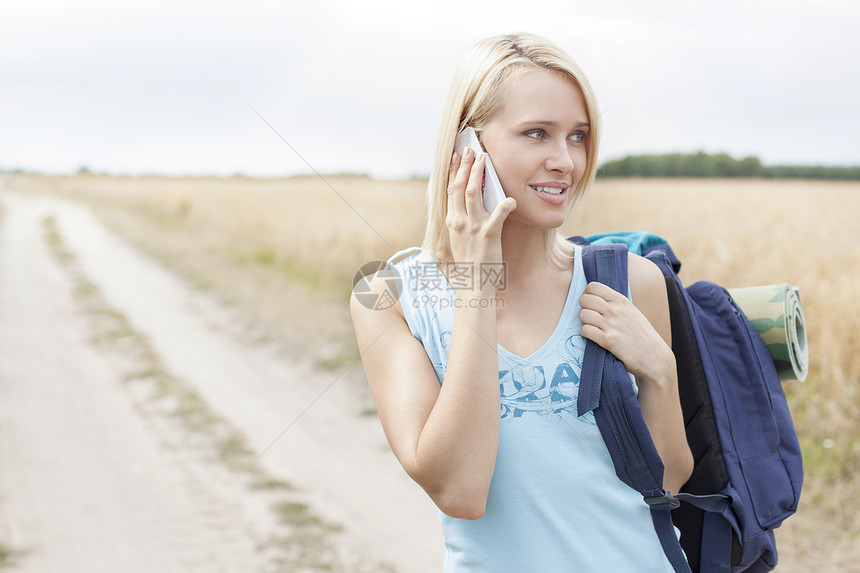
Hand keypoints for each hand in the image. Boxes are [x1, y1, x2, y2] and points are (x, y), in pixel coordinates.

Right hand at [445, 148, 515, 287]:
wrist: (472, 284)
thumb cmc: (469, 263)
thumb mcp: (458, 239)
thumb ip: (460, 222)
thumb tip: (463, 207)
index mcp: (452, 221)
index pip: (451, 190)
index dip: (454, 171)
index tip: (456, 156)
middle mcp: (459, 221)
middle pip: (460, 186)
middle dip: (465, 165)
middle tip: (470, 150)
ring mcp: (473, 227)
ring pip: (474, 193)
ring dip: (478, 173)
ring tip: (484, 159)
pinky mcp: (488, 234)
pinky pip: (498, 215)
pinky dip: (505, 205)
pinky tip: (511, 199)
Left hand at [578, 281, 673, 382]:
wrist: (654, 357)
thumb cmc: (642, 335)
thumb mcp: (632, 312)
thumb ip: (616, 304)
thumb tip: (596, 297)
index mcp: (621, 301)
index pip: (593, 286)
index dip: (588, 294)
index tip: (591, 303)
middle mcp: (616, 310)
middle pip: (585, 299)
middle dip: (584, 307)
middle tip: (590, 316)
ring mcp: (611, 325)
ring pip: (583, 314)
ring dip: (584, 321)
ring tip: (592, 327)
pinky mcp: (607, 340)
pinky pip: (585, 330)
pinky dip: (585, 333)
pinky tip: (593, 336)